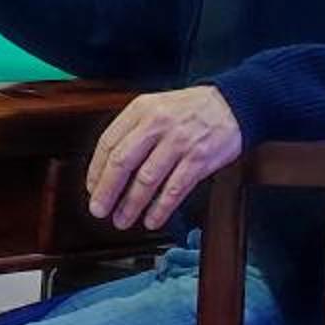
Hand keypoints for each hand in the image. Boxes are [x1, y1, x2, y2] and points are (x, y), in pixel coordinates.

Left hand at [85, 85, 242, 231]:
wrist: (233, 104)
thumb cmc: (190, 110)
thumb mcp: (156, 107)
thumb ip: (133, 131)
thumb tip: (107, 168)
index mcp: (142, 109)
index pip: (109, 143)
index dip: (96, 170)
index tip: (92, 189)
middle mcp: (158, 124)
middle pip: (122, 162)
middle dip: (107, 191)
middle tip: (99, 210)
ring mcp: (179, 142)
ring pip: (147, 179)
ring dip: (131, 205)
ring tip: (122, 220)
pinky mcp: (199, 159)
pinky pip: (174, 189)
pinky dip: (161, 208)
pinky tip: (152, 220)